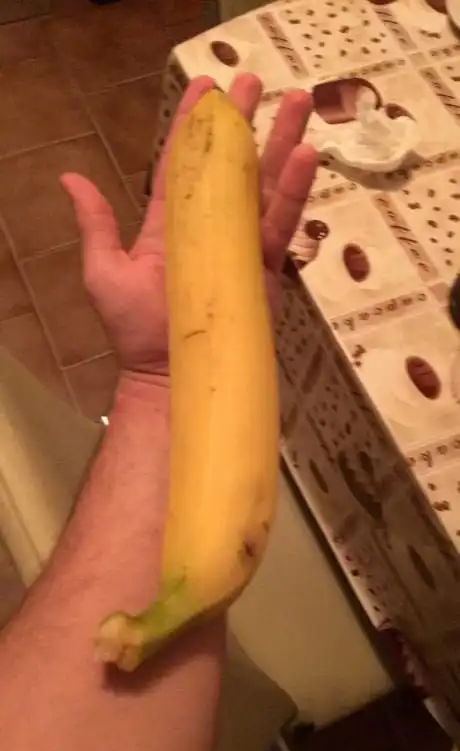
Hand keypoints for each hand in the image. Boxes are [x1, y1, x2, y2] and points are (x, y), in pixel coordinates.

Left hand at [62, 73, 316, 378]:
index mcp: (170, 224)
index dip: (193, 125)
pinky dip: (294, 192)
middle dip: (245, 122)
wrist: (169, 376)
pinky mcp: (265, 269)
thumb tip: (71, 178)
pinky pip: (281, 225)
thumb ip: (96, 225)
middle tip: (258, 80)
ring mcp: (240, 246)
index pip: (182, 164)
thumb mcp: (104, 271)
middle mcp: (208, 227)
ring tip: (298, 102)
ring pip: (264, 187)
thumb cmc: (134, 328)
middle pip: (231, 166)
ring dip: (281, 144)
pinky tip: (307, 157)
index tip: (206, 86)